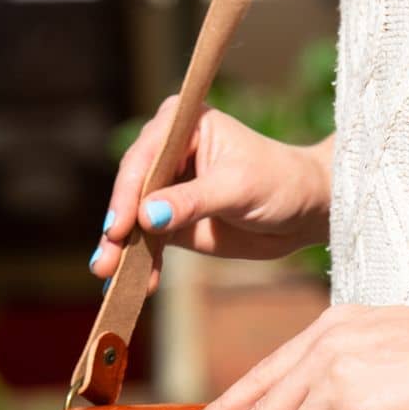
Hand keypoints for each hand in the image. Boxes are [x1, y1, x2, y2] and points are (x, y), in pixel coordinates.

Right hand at [88, 96, 332, 291]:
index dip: (128, 194)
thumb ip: (192, 202)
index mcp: (182, 123)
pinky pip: (150, 241)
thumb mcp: (237, 189)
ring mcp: (168, 187)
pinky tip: (135, 286)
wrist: (304, 212)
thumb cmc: (280, 183)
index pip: (144, 159)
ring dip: (123, 251)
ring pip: (135, 219)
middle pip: (132, 190)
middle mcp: (168, 151)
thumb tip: (147, 216)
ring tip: (110, 279)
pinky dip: (142, 263)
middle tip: (104, 262)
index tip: (119, 226)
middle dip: (118, 228)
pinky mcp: (174, 219)